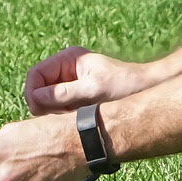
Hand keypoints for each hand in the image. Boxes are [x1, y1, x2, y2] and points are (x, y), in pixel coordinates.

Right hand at [23, 46, 149, 113]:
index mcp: (67, 59)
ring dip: (55, 114)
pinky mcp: (75, 100)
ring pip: (46, 104)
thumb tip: (35, 98)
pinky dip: (63, 118)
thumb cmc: (125, 86)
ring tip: (75, 117)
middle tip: (63, 116)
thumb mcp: (93, 90)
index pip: (35, 74)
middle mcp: (65, 71)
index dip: (32, 93)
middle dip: (45, 106)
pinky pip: (58, 111)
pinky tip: (78, 120)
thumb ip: (64, 94)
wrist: (148, 92)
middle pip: (38, 90)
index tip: (40, 111)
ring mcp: (69, 86)